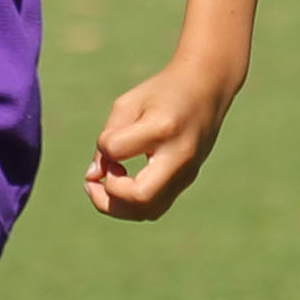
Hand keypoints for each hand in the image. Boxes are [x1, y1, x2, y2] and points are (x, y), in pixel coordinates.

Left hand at [82, 51, 238, 219]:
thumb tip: (93, 176)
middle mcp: (179, 155)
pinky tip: (121, 186)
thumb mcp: (128, 104)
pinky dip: (132, 204)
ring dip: (118, 207)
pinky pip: (156, 207)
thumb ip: (107, 139)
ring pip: (148, 211)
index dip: (103, 150)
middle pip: (140, 198)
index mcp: (162, 127)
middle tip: (93, 182)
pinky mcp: (187, 180)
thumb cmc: (162, 93)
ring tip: (102, 187)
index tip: (107, 142)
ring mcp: (187, 172)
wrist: (206, 88)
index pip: (117, 150)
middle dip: (108, 197)